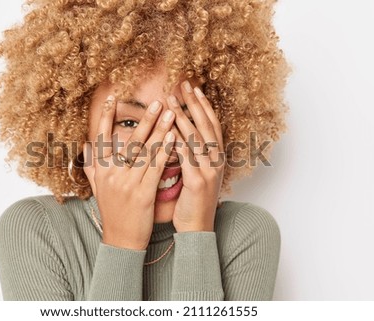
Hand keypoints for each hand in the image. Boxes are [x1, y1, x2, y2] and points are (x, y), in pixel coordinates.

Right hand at [83, 95, 175, 249]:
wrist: (121, 240)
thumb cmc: (112, 212)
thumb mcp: (97, 188)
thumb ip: (92, 166)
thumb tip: (86, 145)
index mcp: (100, 171)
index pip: (102, 138)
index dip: (107, 117)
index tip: (113, 98)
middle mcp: (112, 175)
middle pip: (130, 141)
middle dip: (145, 119)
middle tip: (157, 101)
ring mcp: (127, 184)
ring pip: (145, 151)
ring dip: (159, 129)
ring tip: (171, 113)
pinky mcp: (142, 194)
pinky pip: (156, 167)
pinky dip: (165, 150)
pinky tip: (173, 137)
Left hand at [167, 81, 224, 232]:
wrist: (197, 228)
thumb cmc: (193, 201)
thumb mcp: (196, 174)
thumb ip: (191, 155)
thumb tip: (178, 136)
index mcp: (216, 158)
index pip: (212, 125)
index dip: (203, 106)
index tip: (194, 89)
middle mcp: (216, 161)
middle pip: (206, 125)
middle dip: (194, 103)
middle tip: (184, 84)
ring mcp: (209, 170)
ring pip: (197, 137)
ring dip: (183, 116)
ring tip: (171, 100)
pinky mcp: (197, 181)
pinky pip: (186, 156)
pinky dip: (177, 140)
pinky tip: (167, 129)